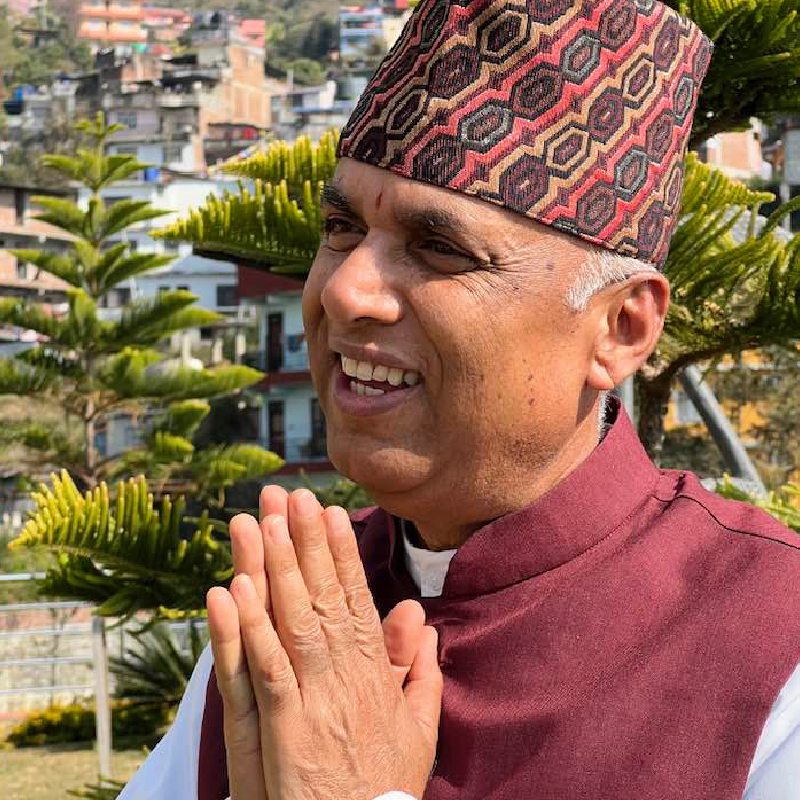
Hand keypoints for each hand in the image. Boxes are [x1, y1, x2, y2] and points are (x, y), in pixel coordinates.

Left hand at [208, 487, 442, 799]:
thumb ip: (420, 671)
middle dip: (306, 542)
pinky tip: (232, 591)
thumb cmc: (387, 784)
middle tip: (291, 495)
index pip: (357, 599)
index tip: (329, 514)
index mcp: (376, 671)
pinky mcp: (288, 726)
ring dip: (276, 568)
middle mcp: (348, 673)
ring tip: (261, 522)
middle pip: (323, 597)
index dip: (341, 554)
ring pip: (294, 620)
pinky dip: (250, 628)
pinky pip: (267, 668)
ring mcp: (318, 697)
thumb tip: (424, 623)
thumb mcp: (419, 726)